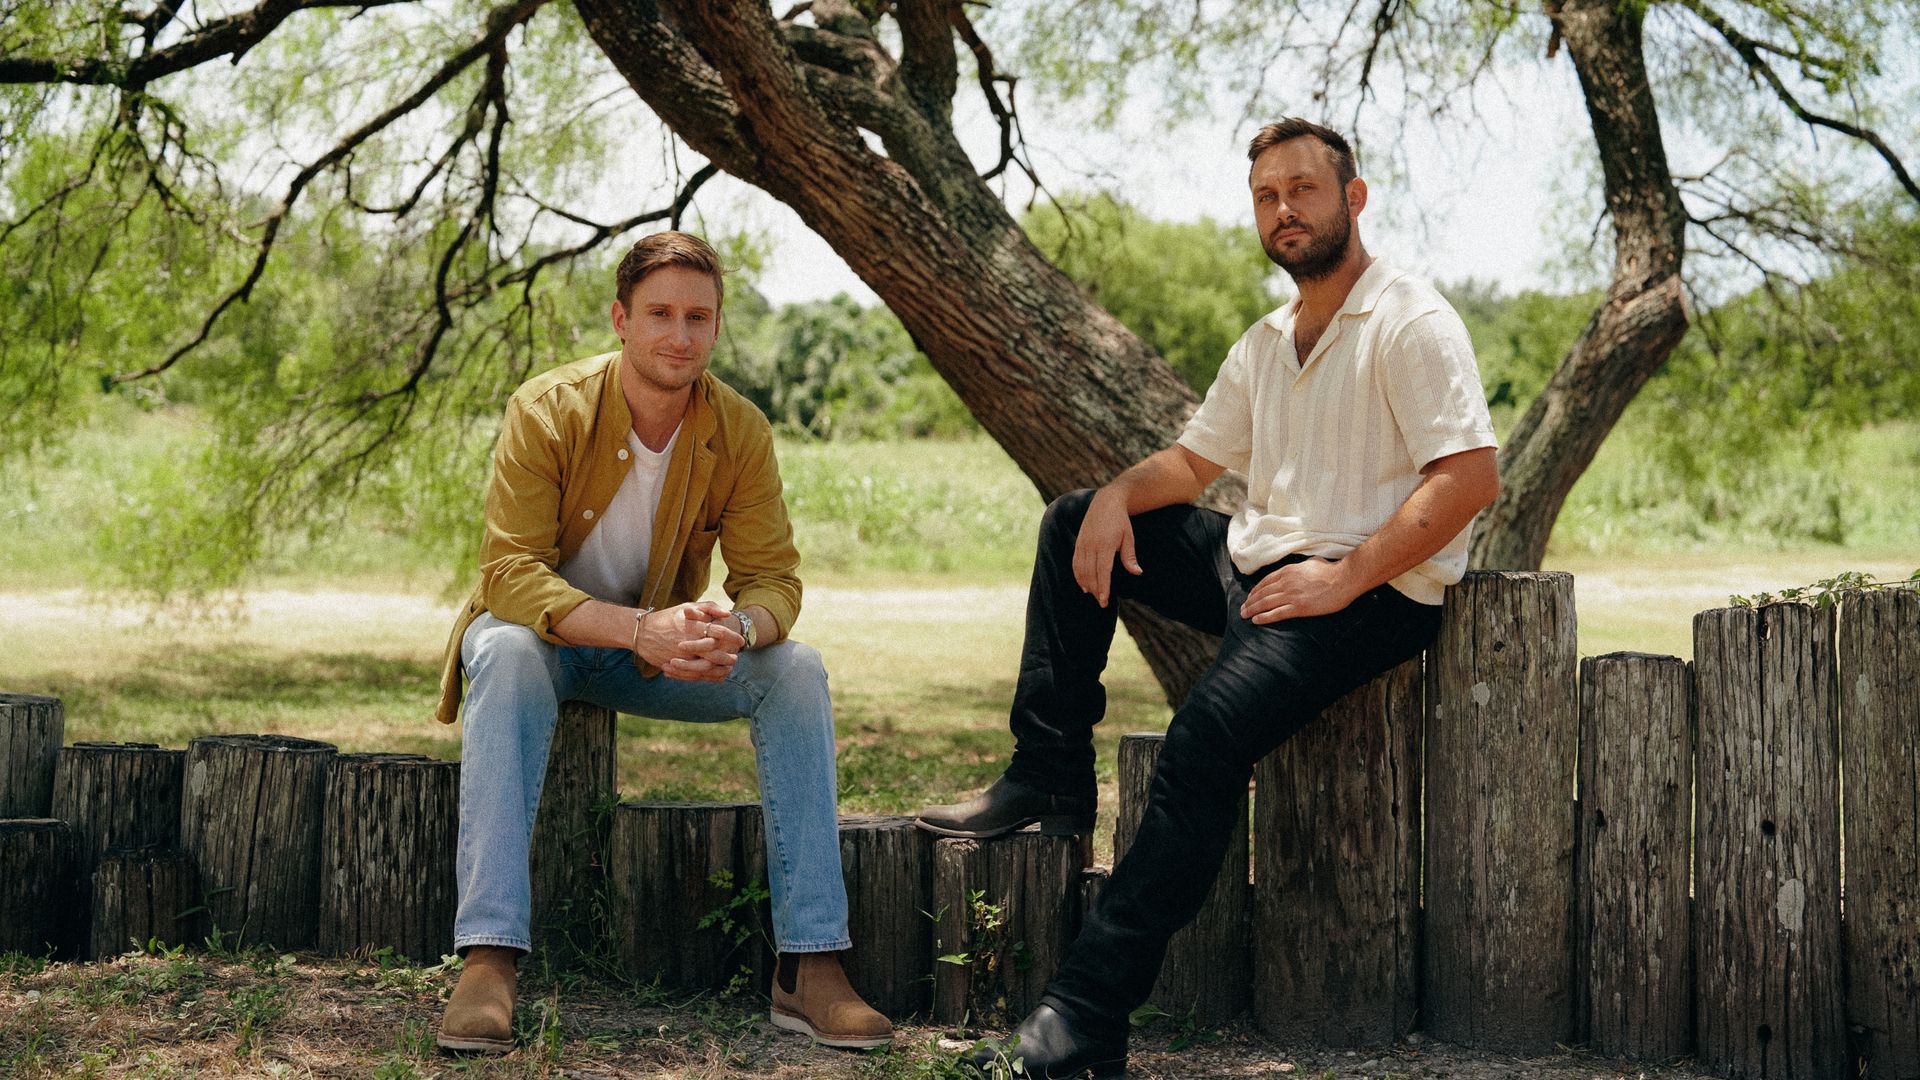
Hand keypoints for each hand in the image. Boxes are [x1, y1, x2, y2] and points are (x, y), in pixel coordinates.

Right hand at [633, 602, 739, 681]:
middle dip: (728, 657)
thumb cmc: (667, 618)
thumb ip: (708, 607)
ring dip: (720, 669)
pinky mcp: (675, 667)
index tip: (740, 640)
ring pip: (705, 668)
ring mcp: (680, 657)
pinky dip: (708, 677)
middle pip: (714, 654)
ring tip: (728, 668)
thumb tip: (727, 613)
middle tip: (736, 657)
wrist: (641, 633)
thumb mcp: (686, 606)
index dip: (731, 637)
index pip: (717, 632)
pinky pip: (694, 676)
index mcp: (691, 626)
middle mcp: (687, 643)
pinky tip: (716, 675)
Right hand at [1071, 486, 1141, 607]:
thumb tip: (1137, 572)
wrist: (1105, 502)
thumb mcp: (1128, 537)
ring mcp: (1082, 544)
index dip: (1103, 588)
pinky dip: (1078, 575)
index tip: (1104, 601)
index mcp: (1105, 544)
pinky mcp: (1078, 543)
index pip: (1102, 571)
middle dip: (1095, 590)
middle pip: (1090, 574)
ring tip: (1093, 594)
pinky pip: (1075, 563)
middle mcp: (1091, 545)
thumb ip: (1130, 557)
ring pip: (1081, 570)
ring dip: (1086, 584)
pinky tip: (1083, 584)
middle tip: (1102, 603)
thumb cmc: (1120, 521)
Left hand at [1239, 558, 1361, 624]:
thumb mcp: (1312, 562)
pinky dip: (1264, 617)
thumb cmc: (1331, 570)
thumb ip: (1301, 566)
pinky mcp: (1299, 608)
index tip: (1250, 596)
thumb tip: (1301, 566)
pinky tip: (1256, 620)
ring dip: (1253, 609)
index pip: (1266, 581)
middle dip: (1250, 601)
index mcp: (1288, 571)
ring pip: (1266, 603)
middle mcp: (1286, 582)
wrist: (1343, 579)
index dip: (1256, 590)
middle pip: (1263, 593)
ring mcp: (1292, 595)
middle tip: (1243, 608)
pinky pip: (1277, 613)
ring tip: (1244, 615)